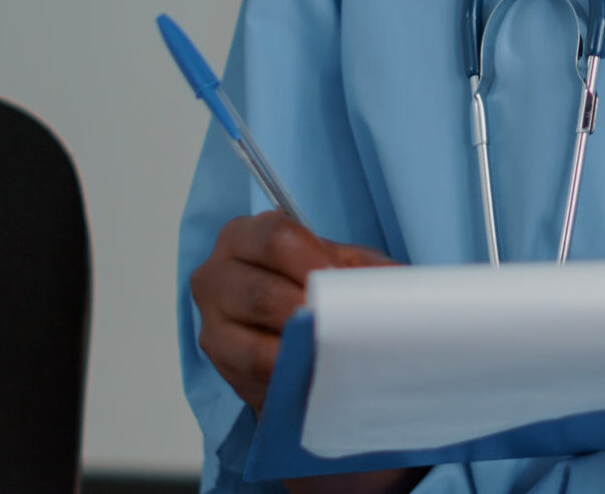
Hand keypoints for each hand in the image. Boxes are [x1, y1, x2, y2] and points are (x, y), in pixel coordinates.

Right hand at [190, 211, 394, 413]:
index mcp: (245, 235)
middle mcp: (216, 273)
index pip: (275, 238)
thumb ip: (362, 268)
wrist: (288, 334)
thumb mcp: (341, 265)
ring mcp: (210, 320)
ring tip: (332, 348)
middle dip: (307, 311)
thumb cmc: (311, 286)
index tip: (342, 283)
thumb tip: (394, 283)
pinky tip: (313, 370)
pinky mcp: (217, 361)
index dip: (314, 262)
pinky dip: (285, 369)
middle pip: (262, 291)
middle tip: (341, 324)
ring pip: (253, 340)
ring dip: (297, 345)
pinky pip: (251, 368)